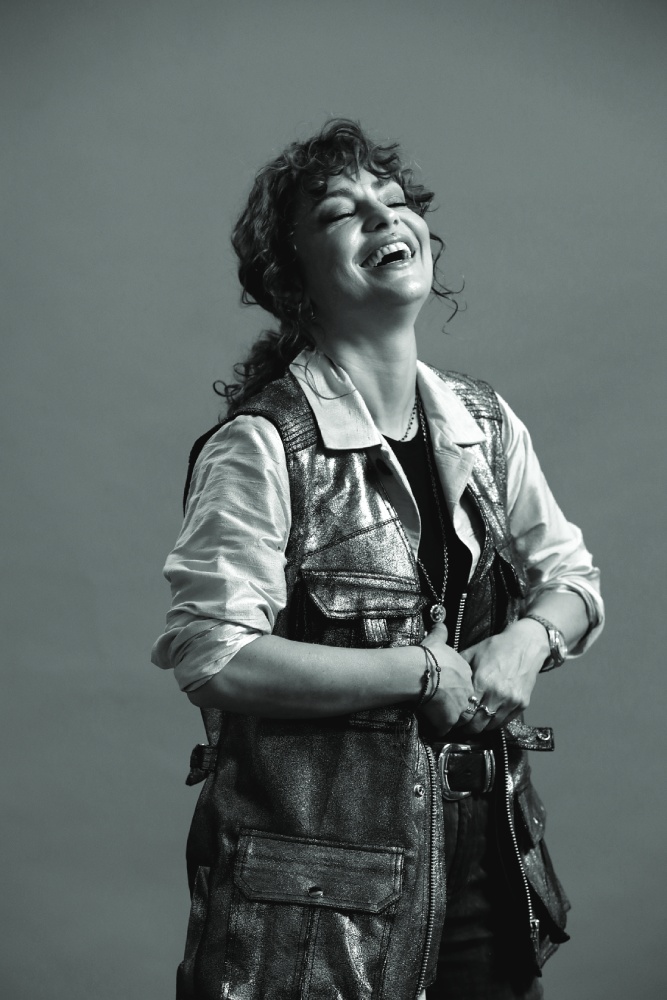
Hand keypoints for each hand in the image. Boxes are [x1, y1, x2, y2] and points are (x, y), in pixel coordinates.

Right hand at [419, 623, 474, 735]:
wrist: (419, 672)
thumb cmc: (428, 656)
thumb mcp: (437, 640)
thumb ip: (441, 633)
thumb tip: (440, 624)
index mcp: (466, 673)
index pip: (467, 685)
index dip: (457, 688)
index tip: (448, 689)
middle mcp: (467, 691)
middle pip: (467, 703)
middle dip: (458, 706)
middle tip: (445, 706)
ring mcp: (459, 708)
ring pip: (459, 718)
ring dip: (451, 719)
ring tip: (440, 718)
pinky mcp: (448, 720)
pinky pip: (444, 729)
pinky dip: (438, 728)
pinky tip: (431, 724)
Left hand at [456, 619, 548, 733]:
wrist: (525, 644)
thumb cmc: (497, 647)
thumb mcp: (472, 653)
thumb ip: (459, 669)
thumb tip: (444, 679)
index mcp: (482, 681)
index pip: (465, 711)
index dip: (456, 718)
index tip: (451, 718)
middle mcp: (497, 694)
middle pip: (477, 724)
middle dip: (466, 727)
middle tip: (459, 727)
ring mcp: (511, 701)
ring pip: (491, 726)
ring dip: (480, 727)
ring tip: (471, 724)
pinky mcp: (522, 704)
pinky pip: (504, 722)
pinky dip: (494, 723)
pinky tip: (486, 719)